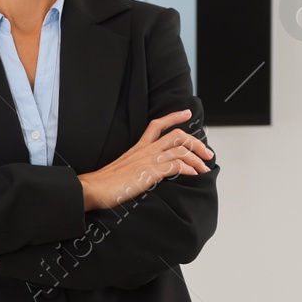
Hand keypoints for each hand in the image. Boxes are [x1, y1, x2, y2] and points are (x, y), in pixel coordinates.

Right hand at [77, 109, 212, 211]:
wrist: (94, 188)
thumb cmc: (107, 183)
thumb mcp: (124, 169)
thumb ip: (136, 166)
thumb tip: (146, 173)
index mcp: (138, 147)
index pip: (157, 124)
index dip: (174, 117)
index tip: (186, 113)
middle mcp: (146, 150)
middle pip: (177, 136)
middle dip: (196, 142)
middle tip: (207, 153)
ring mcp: (149, 160)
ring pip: (181, 150)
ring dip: (197, 159)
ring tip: (204, 168)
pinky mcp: (150, 172)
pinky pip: (177, 166)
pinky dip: (189, 169)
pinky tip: (193, 175)